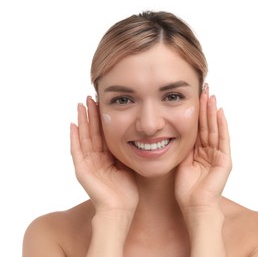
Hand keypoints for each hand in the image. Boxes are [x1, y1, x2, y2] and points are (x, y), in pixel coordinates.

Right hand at [70, 96, 138, 214]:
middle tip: (89, 98)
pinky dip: (74, 138)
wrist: (121, 208)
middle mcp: (95, 158)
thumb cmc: (127, 190)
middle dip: (90, 115)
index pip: (102, 134)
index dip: (102, 119)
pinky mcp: (82, 170)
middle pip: (92, 132)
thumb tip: (135, 137)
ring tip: (80, 105)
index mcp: (106, 157)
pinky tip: (73, 125)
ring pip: (83, 138)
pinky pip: (77, 151)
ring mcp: (87, 164)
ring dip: (82, 121)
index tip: (102, 103)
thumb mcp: (127, 165)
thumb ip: (125, 152)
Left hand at [175, 91, 231, 213]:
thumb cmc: (186, 188)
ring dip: (213, 112)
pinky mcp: (225, 160)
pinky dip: (222, 125)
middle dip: (206, 108)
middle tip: (204, 90)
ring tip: (211, 95)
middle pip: (208, 125)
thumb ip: (184, 147)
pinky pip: (223, 139)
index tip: (194, 97)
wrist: (194, 205)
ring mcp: (219, 155)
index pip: (199, 128)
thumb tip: (175, 132)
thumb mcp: (182, 161)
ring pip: (215, 128)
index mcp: (200, 152)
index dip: (197, 113)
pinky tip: (219, 111)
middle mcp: (211, 151)